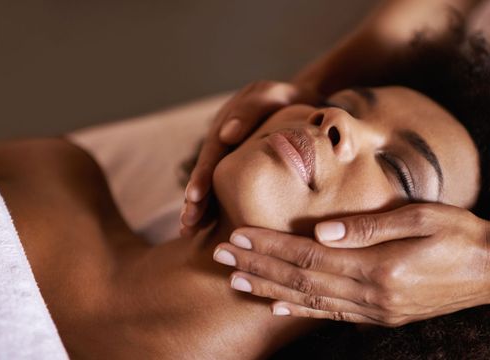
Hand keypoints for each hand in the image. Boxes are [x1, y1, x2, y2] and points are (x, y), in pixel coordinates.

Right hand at [180, 80, 318, 235]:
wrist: (301, 101)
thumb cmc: (287, 100)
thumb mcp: (271, 95)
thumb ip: (251, 111)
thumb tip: (226, 134)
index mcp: (226, 125)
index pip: (212, 153)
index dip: (202, 175)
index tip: (195, 197)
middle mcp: (222, 143)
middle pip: (207, 173)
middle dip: (195, 200)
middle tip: (187, 224)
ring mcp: (230, 157)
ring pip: (213, 185)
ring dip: (201, 207)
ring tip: (189, 232)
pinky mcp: (242, 169)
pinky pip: (228, 189)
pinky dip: (218, 208)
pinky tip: (210, 230)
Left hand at [212, 203, 489, 325]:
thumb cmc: (459, 234)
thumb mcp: (420, 217)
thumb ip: (369, 226)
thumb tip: (322, 229)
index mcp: (378, 267)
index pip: (308, 255)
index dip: (270, 246)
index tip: (236, 235)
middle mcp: (372, 294)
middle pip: (301, 279)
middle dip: (257, 266)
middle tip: (220, 255)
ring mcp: (376, 310)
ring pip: (310, 299)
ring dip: (270, 288)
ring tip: (236, 279)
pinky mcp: (382, 315)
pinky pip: (333, 314)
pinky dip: (302, 309)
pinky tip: (278, 305)